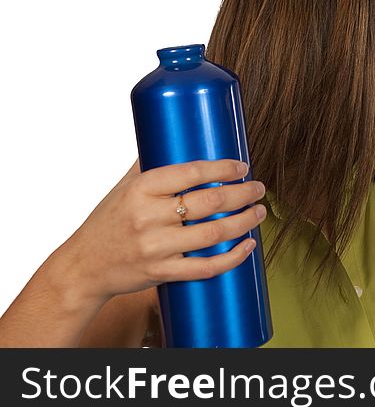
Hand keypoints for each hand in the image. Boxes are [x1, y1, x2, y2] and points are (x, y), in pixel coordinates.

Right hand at [56, 158, 266, 305]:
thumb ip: (149, 164)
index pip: (192, 172)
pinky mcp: (162, 273)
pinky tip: (248, 246)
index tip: (242, 167)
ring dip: (245, 222)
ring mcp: (156, 247)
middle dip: (243, 193)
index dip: (223, 169)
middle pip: (209, 203)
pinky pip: (206, 267)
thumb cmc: (107, 221)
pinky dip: (233, 257)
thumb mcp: (124, 187)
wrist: (83, 267)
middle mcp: (149, 217)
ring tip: (260, 211)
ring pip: (213, 234)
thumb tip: (174, 134)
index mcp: (141, 189)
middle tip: (259, 188)